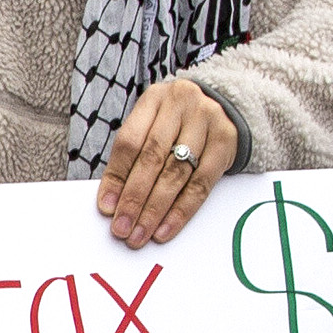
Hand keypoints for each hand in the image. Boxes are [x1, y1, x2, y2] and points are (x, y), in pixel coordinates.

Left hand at [95, 78, 238, 248]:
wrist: (227, 105)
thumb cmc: (179, 122)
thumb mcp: (154, 126)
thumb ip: (134, 157)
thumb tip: (112, 202)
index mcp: (154, 99)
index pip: (129, 142)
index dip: (116, 178)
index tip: (106, 208)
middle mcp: (181, 104)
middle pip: (152, 159)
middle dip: (134, 199)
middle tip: (122, 228)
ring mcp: (206, 121)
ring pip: (176, 173)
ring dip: (155, 210)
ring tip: (141, 233)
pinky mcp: (226, 141)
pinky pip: (201, 184)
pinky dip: (181, 211)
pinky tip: (166, 228)